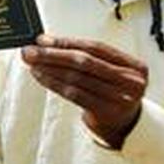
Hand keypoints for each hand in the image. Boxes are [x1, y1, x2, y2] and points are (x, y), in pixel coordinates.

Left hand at [22, 34, 147, 147]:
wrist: (124, 124)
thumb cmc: (111, 91)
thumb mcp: (109, 72)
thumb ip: (86, 56)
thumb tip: (45, 43)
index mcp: (133, 65)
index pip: (95, 47)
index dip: (66, 42)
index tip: (43, 39)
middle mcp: (130, 81)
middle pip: (84, 61)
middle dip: (52, 54)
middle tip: (30, 51)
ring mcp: (120, 97)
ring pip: (76, 77)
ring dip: (49, 68)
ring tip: (31, 63)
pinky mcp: (106, 112)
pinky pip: (73, 93)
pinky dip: (53, 83)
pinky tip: (40, 76)